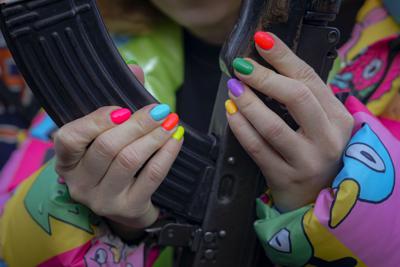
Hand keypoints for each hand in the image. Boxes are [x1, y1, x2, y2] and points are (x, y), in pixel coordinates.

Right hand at [54, 64, 183, 236]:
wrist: (128, 204)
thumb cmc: (115, 162)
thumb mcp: (109, 134)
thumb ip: (119, 100)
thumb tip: (134, 68)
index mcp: (67, 160)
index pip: (69, 138)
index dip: (96, 120)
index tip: (123, 109)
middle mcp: (80, 182)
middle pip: (107, 147)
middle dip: (138, 124)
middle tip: (160, 110)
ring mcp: (103, 199)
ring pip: (129, 160)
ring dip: (154, 136)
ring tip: (171, 122)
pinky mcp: (128, 207)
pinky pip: (151, 176)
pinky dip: (166, 154)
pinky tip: (176, 140)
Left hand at [226, 32, 353, 211]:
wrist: (316, 197)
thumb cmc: (314, 153)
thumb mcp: (321, 124)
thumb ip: (303, 99)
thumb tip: (266, 67)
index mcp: (338, 119)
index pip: (310, 79)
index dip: (284, 57)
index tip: (262, 41)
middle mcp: (328, 139)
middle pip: (296, 97)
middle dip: (265, 78)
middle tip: (242, 67)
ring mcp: (307, 161)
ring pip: (273, 126)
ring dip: (248, 103)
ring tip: (234, 88)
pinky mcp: (285, 177)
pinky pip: (258, 149)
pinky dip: (241, 128)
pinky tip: (232, 114)